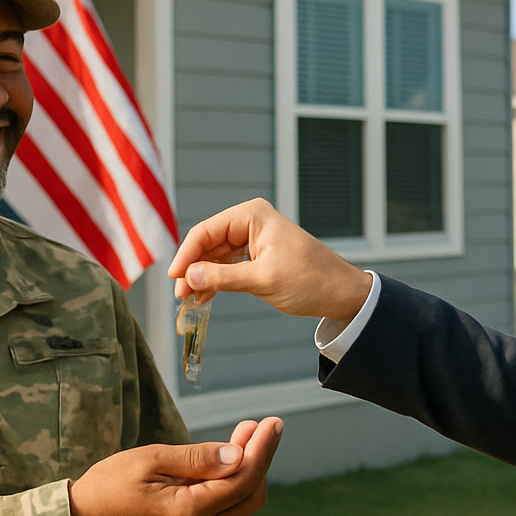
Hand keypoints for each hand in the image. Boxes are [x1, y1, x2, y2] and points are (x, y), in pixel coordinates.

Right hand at [68, 417, 283, 515]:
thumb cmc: (109, 484)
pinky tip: (225, 457)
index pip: (242, 480)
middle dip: (259, 458)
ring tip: (244, 433)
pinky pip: (222, 509)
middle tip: (259, 425)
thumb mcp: (151, 460)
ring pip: (238, 503)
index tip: (273, 423)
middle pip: (249, 495)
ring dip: (246, 469)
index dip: (262, 450)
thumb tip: (238, 455)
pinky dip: (230, 482)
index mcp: (187, 514)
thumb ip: (197, 459)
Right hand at [167, 198, 372, 321]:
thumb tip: (189, 277)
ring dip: (203, 277)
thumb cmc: (310, 280)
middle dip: (193, 268)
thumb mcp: (264, 280)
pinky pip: (228, 264)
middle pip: (208, 242)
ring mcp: (253, 236)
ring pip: (215, 255)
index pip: (206, 231)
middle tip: (180, 295)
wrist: (341, 292)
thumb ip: (224, 278)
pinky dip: (216, 280)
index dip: (186, 255)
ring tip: (190, 300)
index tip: (174, 279)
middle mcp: (250, 220)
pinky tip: (205, 297)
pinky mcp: (257, 253)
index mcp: (252, 215)